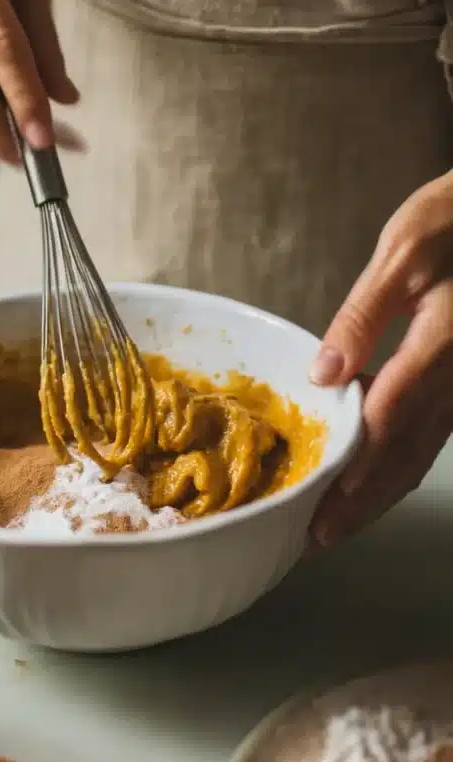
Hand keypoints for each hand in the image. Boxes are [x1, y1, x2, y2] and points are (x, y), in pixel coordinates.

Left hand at [309, 170, 452, 545]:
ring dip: (381, 492)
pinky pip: (434, 432)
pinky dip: (402, 463)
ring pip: (424, 451)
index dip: (358, 468)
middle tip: (322, 537)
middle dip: (364, 500)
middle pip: (408, 451)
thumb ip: (363, 315)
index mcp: (441, 344)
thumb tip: (324, 373)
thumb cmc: (451, 223)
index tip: (325, 504)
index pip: (392, 419)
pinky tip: (375, 479)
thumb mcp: (401, 253)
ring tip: (340, 523)